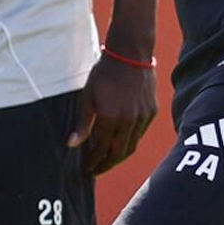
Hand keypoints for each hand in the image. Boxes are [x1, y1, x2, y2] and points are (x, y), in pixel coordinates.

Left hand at [68, 54, 156, 174]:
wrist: (130, 55)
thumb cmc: (105, 73)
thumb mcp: (88, 96)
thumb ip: (83, 123)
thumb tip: (72, 144)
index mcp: (110, 117)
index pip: (101, 149)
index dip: (94, 161)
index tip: (88, 167)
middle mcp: (129, 120)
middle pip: (119, 153)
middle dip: (107, 164)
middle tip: (97, 170)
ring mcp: (143, 117)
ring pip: (132, 146)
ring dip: (119, 156)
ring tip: (108, 159)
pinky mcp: (151, 112)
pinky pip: (140, 134)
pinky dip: (130, 141)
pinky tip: (121, 142)